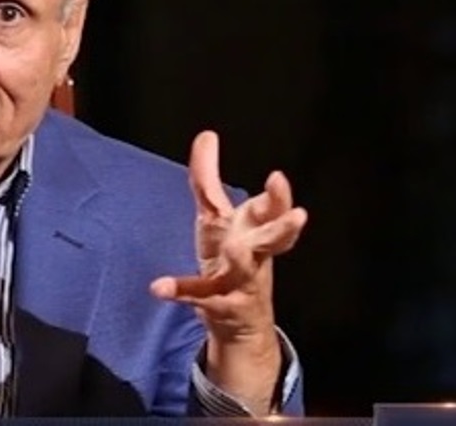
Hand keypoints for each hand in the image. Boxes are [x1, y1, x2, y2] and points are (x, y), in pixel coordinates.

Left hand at [149, 131, 306, 412]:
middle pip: (272, 238)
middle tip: (296, 215)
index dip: (277, 196)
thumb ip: (207, 178)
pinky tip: (158, 287)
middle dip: (282, 226)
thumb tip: (205, 134)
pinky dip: (179, 290)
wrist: (242, 321)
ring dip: (242, 256)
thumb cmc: (234, 259)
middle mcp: (255, 254)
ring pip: (246, 268)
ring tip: (233, 247)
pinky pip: (200, 296)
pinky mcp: (220, 304)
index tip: (277, 178)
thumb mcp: (218, 216)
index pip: (270, 209)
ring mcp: (241, 282)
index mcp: (255, 229)